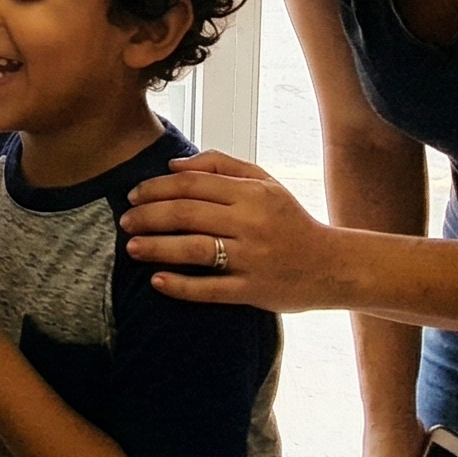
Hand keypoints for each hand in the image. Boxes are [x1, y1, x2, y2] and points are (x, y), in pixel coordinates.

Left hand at [117, 150, 342, 311]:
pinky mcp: (253, 291)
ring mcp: (252, 259)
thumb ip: (220, 165)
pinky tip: (157, 281)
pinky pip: (210, 289)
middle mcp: (251, 223)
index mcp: (251, 193)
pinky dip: (181, 285)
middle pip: (186, 214)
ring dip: (157, 247)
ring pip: (194, 250)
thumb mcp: (265, 182)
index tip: (133, 195)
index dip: (156, 188)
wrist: (332, 266)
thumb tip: (173, 165)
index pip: (192, 184)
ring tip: (132, 247)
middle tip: (125, 222)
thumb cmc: (289, 220)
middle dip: (147, 216)